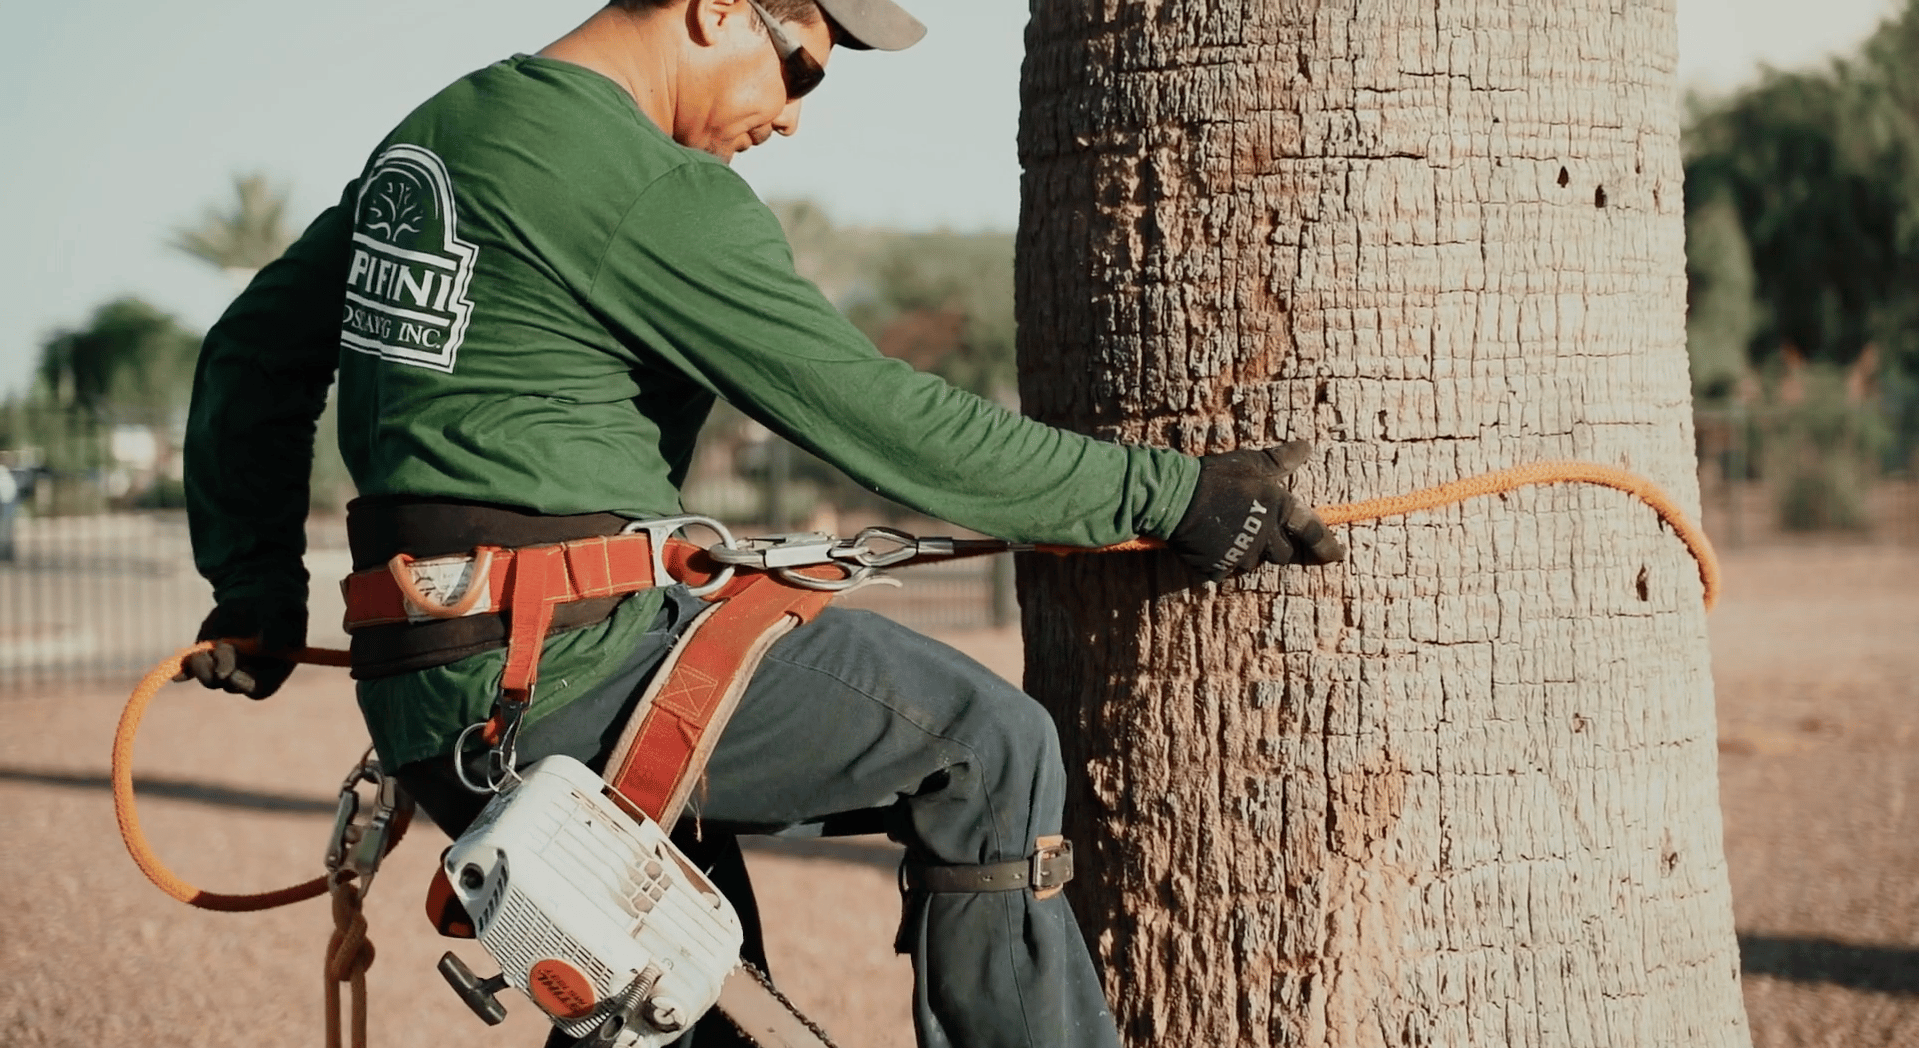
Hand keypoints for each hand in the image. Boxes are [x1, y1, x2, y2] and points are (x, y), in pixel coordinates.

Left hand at [176, 598, 305, 698]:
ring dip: (203, 664)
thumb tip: (266, 646)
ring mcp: (224, 667)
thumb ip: (279, 630)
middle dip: (222, 668)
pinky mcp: (205, 657)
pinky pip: (189, 670)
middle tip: (222, 646)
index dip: (244, 684)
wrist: (258, 595)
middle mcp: (247, 675)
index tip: (231, 673)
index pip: (258, 689)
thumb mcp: (287, 613)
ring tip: (211, 644)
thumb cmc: (280, 607)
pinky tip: (177, 673)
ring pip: (207, 677)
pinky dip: (182, 670)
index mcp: (273, 672)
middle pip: (229, 685)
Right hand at [1167, 441, 1346, 580]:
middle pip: (1282, 554)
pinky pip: (1228, 571)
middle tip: (1260, 533)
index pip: (1312, 532)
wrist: (1177, 498)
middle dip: (1276, 546)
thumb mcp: (1252, 463)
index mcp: (1279, 509)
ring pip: (1255, 563)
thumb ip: (1281, 459)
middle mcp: (1266, 536)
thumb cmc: (1217, 476)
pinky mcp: (1219, 567)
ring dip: (1250, 553)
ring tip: (1232, 535)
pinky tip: (1213, 546)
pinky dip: (1224, 562)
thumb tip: (1306, 446)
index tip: (1337, 555)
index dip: (1327, 545)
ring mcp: (1242, 554)